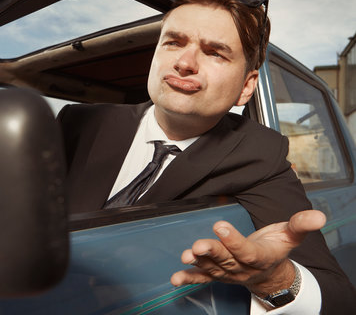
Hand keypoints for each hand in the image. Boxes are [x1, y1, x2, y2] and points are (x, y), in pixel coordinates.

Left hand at [170, 210, 325, 295]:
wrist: (269, 274)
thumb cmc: (275, 248)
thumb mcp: (290, 235)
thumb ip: (300, 225)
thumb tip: (318, 216)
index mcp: (260, 257)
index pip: (247, 251)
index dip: (233, 240)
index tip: (219, 225)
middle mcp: (242, 268)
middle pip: (226, 260)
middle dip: (212, 252)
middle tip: (199, 245)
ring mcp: (228, 274)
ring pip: (212, 269)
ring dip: (198, 263)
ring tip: (187, 255)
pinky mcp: (217, 275)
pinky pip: (202, 279)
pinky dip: (189, 278)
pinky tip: (176, 278)